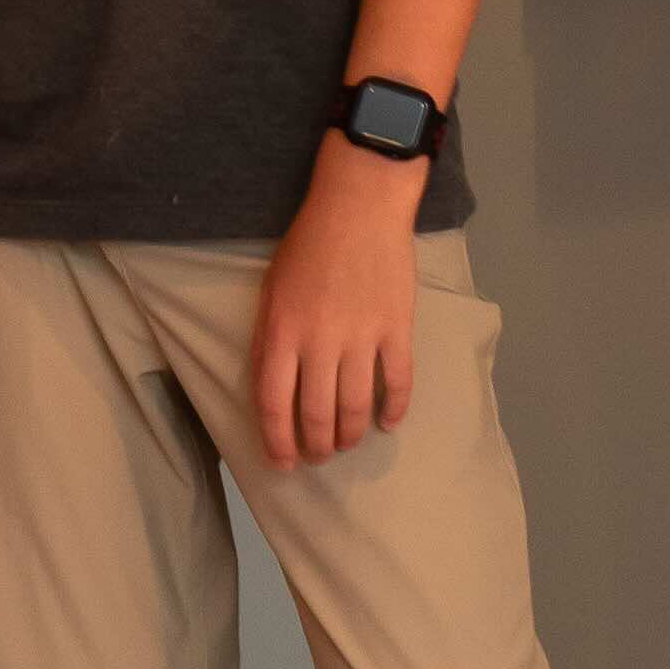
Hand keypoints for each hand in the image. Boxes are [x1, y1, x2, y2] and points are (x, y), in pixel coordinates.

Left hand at [252, 135, 422, 469]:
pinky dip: (394, 409)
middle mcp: (319, 340)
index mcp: (281, 330)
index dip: (277, 440)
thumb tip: (276, 386)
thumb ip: (272, 337)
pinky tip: (388, 424)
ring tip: (345, 445)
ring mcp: (361, 336)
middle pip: (315, 412)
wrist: (358, 205)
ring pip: (354, 405)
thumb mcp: (272, 289)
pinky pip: (398, 382)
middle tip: (316, 457)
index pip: (273, 402)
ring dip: (349, 434)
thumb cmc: (308, 244)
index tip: (282, 463)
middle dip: (314, 445)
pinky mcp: (396, 328)